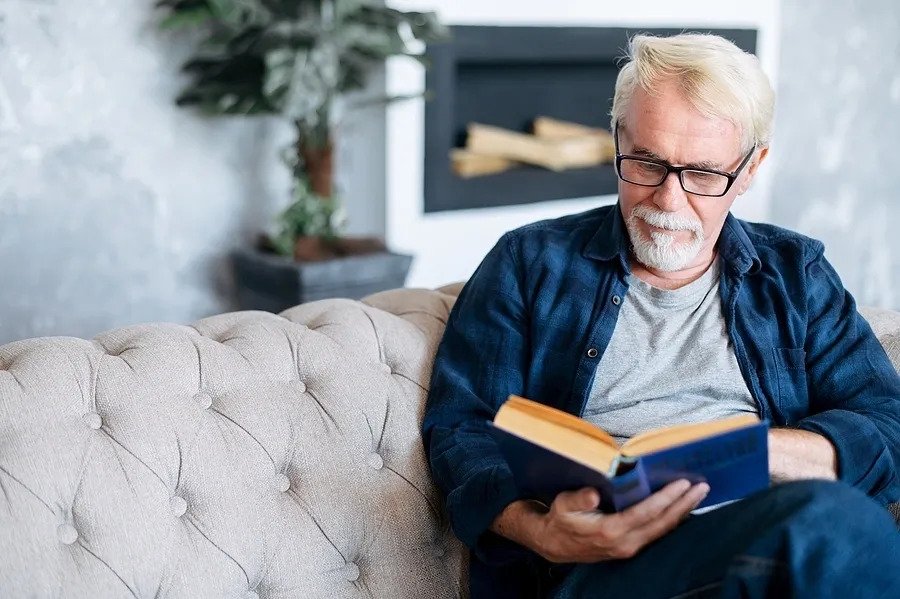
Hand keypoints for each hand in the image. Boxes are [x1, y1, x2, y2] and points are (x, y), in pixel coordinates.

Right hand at [533, 479, 708, 562]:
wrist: (555, 545)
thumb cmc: (561, 521)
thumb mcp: (563, 505)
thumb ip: (577, 499)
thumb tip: (593, 493)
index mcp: (610, 530)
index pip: (645, 513)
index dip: (665, 498)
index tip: (682, 483)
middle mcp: (625, 542)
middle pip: (662, 523)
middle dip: (684, 504)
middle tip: (702, 487)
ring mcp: (630, 547)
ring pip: (663, 529)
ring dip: (682, 512)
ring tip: (698, 494)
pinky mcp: (631, 546)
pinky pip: (657, 532)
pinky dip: (672, 519)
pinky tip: (681, 508)